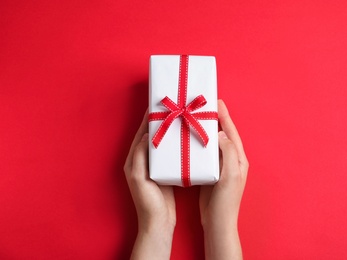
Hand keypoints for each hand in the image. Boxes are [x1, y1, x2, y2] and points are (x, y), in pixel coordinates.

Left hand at [124, 110, 175, 259]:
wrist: (158, 222)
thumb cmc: (147, 201)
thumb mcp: (140, 177)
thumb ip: (140, 156)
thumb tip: (145, 136)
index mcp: (133, 161)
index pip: (140, 135)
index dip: (146, 121)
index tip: (154, 107)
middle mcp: (142, 162)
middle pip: (149, 137)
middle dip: (158, 124)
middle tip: (169, 111)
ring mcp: (153, 167)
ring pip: (160, 145)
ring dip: (167, 133)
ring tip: (177, 121)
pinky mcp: (163, 173)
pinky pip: (167, 155)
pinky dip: (173, 146)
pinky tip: (182, 140)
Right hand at [199, 100, 248, 259]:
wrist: (218, 222)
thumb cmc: (226, 201)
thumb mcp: (230, 176)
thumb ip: (228, 153)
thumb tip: (220, 133)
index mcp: (239, 159)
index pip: (232, 132)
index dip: (225, 116)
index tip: (217, 101)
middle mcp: (231, 160)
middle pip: (223, 134)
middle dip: (215, 120)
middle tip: (204, 107)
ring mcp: (221, 167)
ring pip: (213, 143)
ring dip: (206, 131)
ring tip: (195, 119)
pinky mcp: (211, 173)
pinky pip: (205, 154)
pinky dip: (199, 144)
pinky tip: (190, 140)